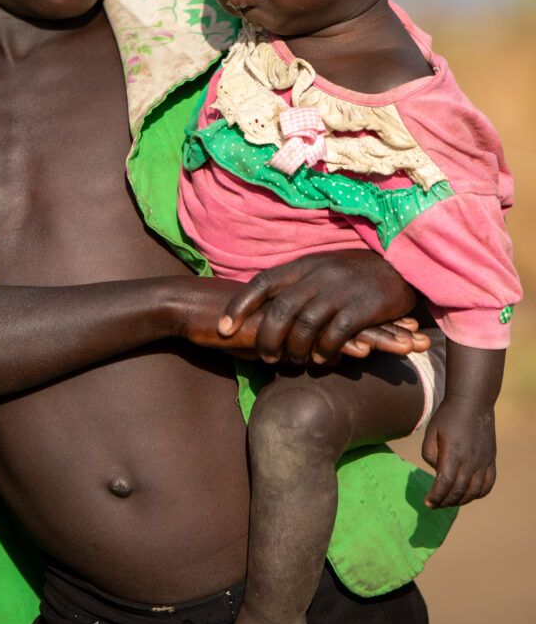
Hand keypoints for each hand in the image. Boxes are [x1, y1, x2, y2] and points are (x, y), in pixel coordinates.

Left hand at [214, 251, 422, 364]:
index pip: (262, 283)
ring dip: (296, 348)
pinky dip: (326, 350)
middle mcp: (318, 275)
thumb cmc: (354, 272)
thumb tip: (263, 307)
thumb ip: (296, 284)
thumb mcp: (321, 268)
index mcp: (303, 265)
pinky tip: (324, 360)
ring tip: (292, 361)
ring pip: (306, 324)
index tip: (222, 328)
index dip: (239, 305)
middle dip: (267, 336)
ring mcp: (340, 290)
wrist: (401, 262)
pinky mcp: (363, 306)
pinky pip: (337, 333)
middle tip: (263, 356)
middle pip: (281, 308)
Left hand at [422, 397, 496, 507]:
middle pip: (458, 491)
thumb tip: (436, 472)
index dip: (435, 496)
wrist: (473, 402)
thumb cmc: (448, 416)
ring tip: (449, 501)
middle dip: (445, 502)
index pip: (444, 483)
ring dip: (461, 501)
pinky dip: (478, 494)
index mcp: (453, 453)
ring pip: (474, 492)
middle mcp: (470, 460)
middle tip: (435, 505)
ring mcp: (483, 461)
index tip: (427, 503)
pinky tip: (469, 495)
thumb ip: (429, 453)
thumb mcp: (431, 431)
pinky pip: (488, 484)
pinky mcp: (491, 460)